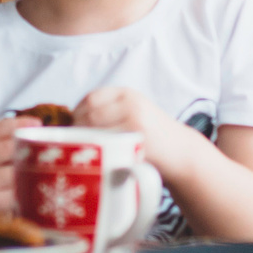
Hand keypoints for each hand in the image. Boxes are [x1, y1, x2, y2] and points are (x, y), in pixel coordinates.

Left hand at [72, 87, 199, 178]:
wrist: (181, 150)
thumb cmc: (151, 135)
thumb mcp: (133, 112)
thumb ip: (109, 112)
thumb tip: (70, 122)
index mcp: (126, 94)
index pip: (90, 98)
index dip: (76, 113)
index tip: (71, 128)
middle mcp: (130, 103)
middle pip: (90, 113)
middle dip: (77, 129)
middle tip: (74, 144)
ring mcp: (135, 121)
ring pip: (96, 128)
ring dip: (86, 141)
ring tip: (85, 152)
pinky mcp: (139, 140)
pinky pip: (110, 144)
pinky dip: (100, 151)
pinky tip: (100, 158)